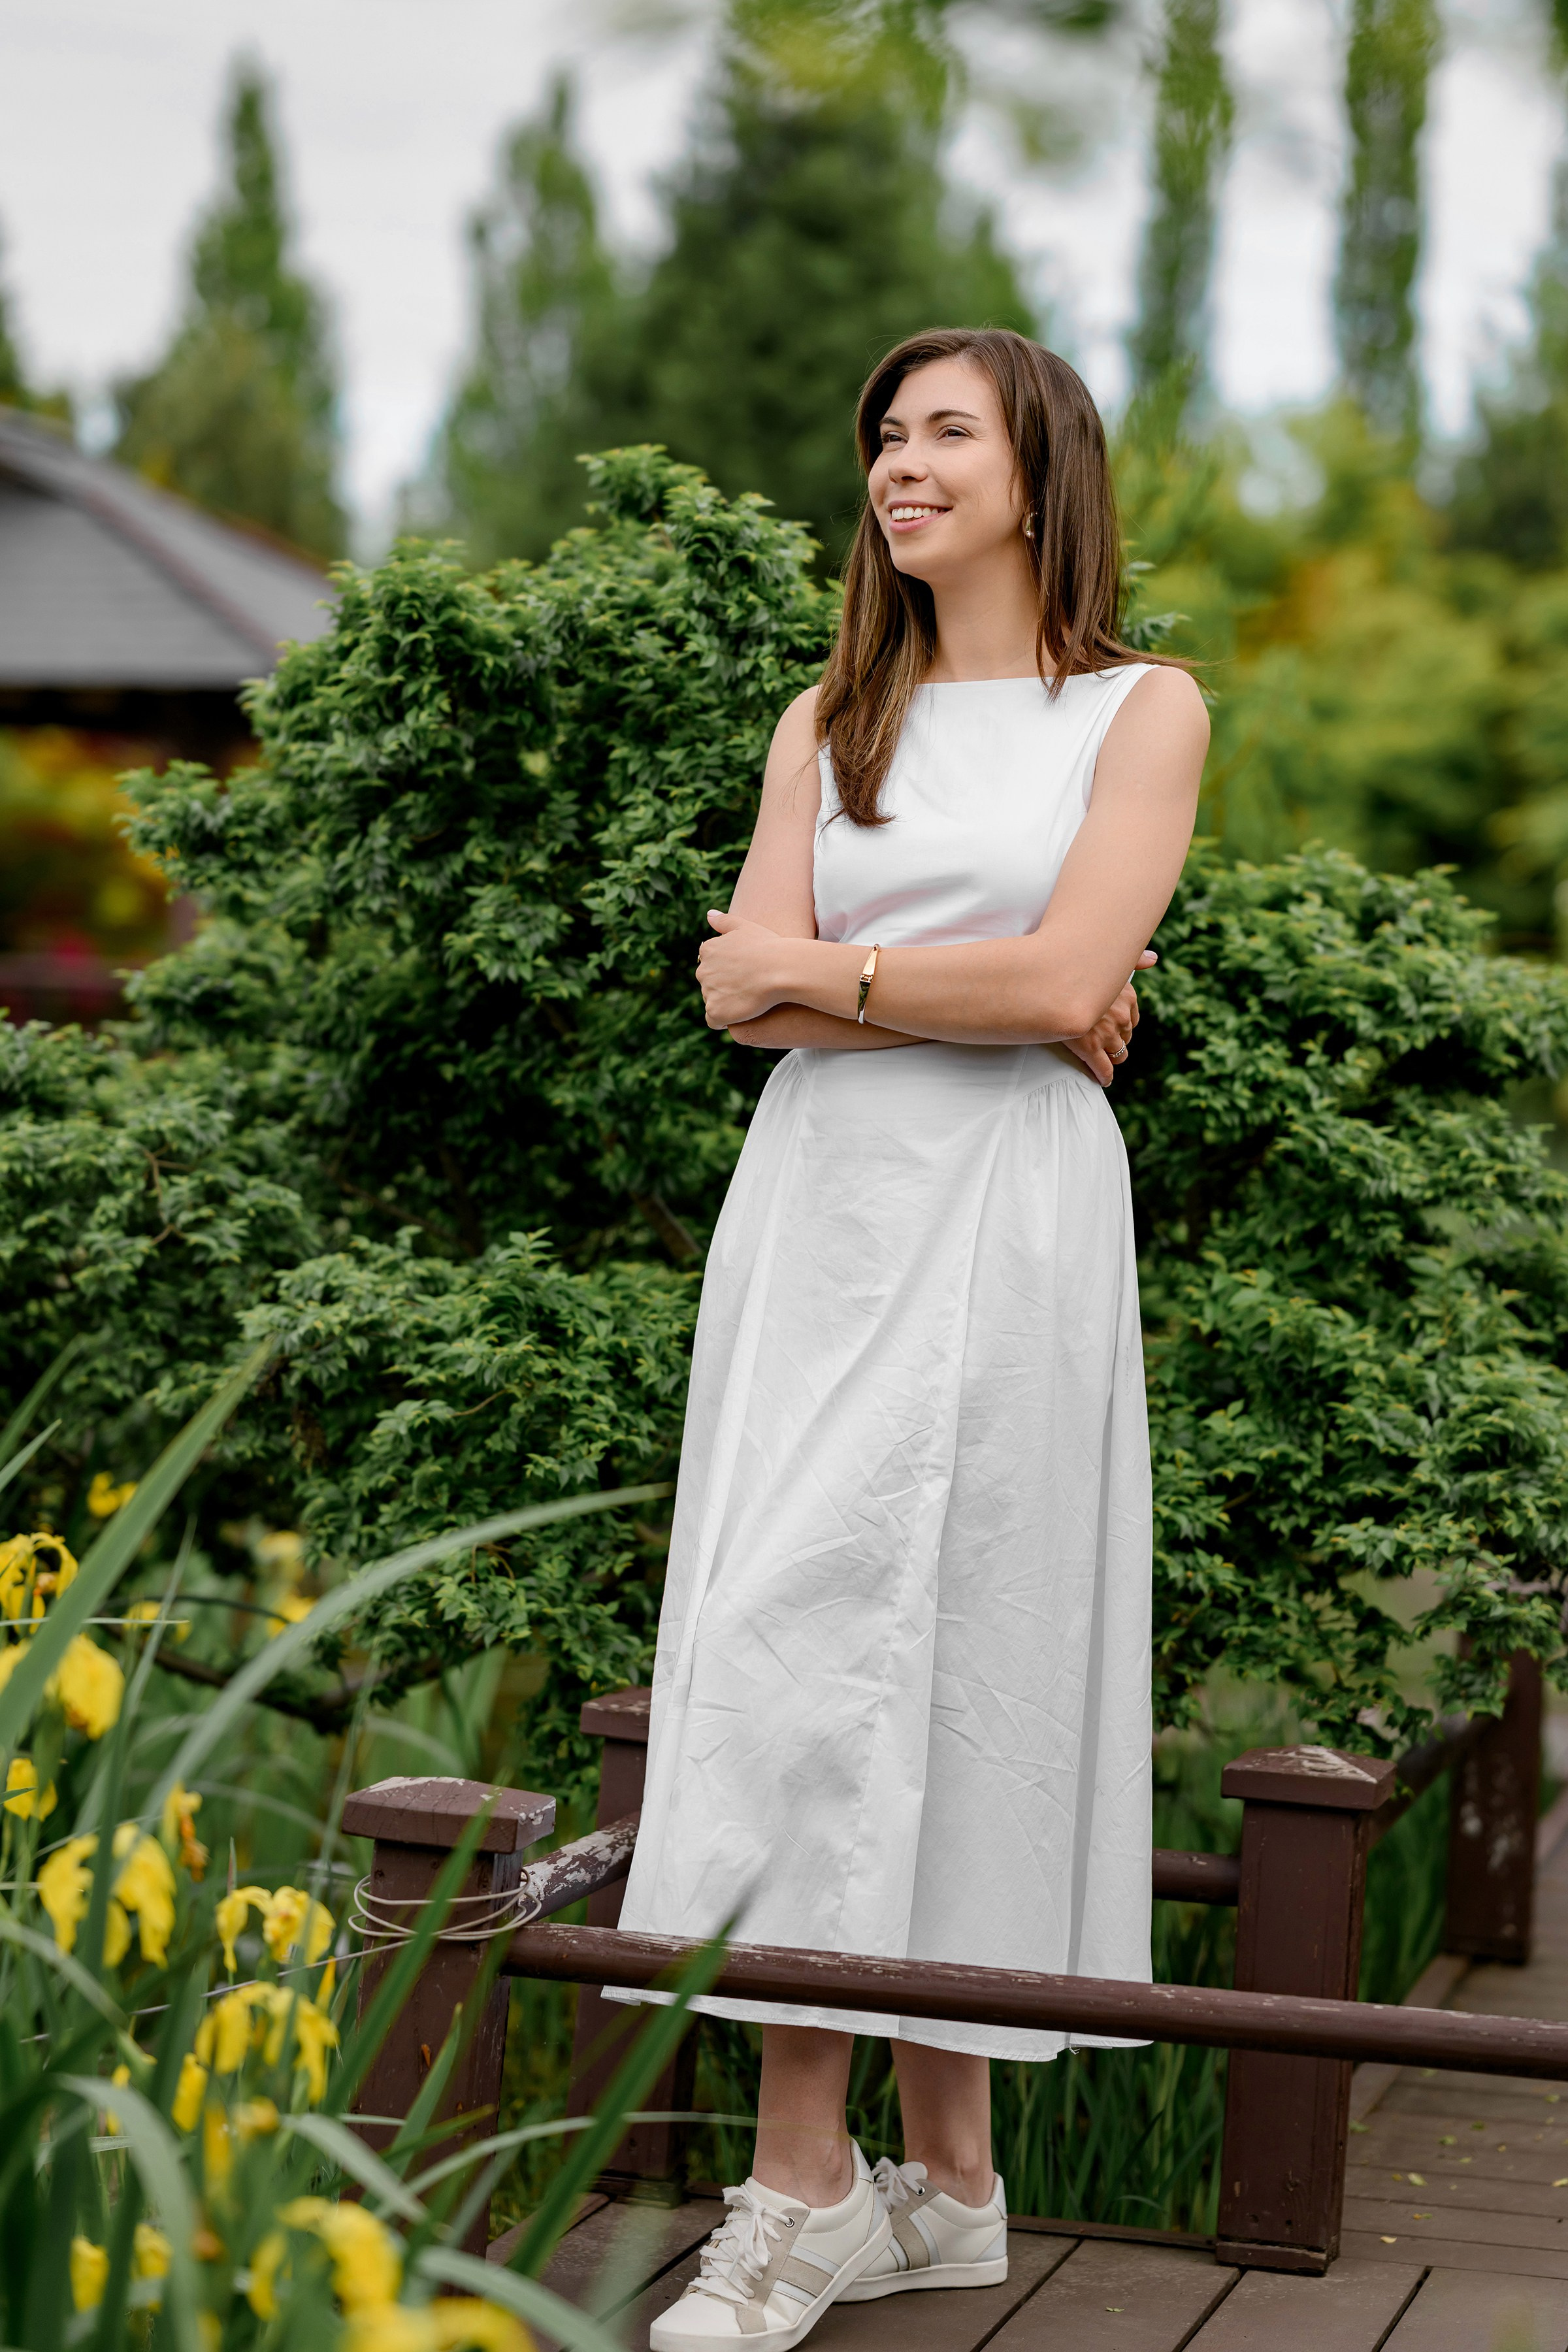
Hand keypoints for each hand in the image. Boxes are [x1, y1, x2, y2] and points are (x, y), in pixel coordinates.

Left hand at [697, 909, 790, 1028]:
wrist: (781, 969)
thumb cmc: (768, 946)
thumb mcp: (746, 926)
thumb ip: (724, 921)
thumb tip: (708, 915)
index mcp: (708, 950)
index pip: (710, 965)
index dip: (726, 971)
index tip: (743, 974)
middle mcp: (703, 970)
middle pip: (709, 984)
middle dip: (724, 987)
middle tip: (748, 988)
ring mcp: (708, 992)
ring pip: (713, 1002)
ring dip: (725, 1003)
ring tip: (748, 1001)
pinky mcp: (716, 1011)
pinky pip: (714, 1021)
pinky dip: (724, 1020)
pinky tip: (740, 1016)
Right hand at [1061, 950, 1155, 1085]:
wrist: (1047, 982)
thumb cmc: (1073, 968)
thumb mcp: (1106, 959)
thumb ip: (1133, 960)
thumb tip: (1154, 959)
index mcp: (1126, 994)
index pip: (1132, 1018)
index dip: (1123, 1025)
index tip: (1114, 1028)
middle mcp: (1120, 1014)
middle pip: (1126, 1036)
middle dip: (1117, 1040)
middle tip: (1105, 1043)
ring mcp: (1107, 1033)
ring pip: (1119, 1053)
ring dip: (1112, 1057)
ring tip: (1104, 1060)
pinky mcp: (1090, 1048)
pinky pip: (1103, 1068)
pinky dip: (1104, 1076)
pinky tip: (1103, 1080)